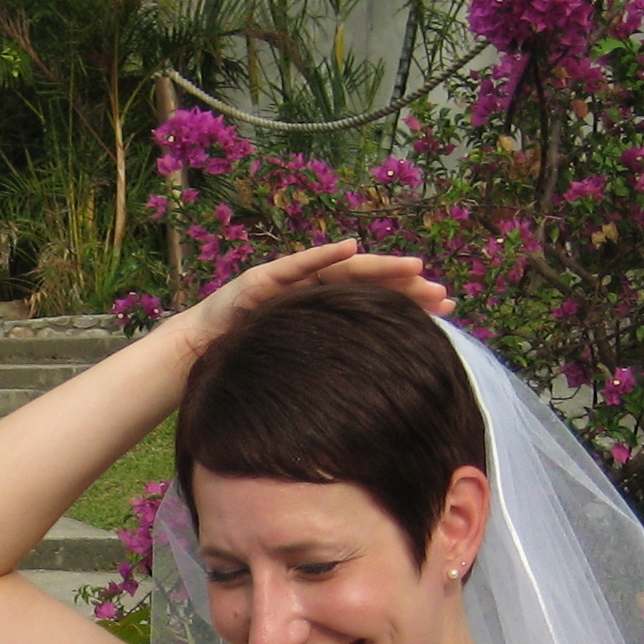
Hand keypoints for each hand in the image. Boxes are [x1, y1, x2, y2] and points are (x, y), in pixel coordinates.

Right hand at [174, 239, 456, 349]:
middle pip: (366, 282)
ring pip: (341, 269)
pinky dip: (324, 255)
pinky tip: (349, 248)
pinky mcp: (263, 280)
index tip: (447, 309)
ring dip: (378, 266)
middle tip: (442, 292)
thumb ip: (335, 369)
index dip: (409, 301)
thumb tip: (380, 395)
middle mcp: (312, 291)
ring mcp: (288, 282)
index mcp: (325, 312)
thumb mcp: (302, 371)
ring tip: (413, 267)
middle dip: (405, 283)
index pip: (374, 301)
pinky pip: (297, 265)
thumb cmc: (247, 366)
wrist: (196, 357)